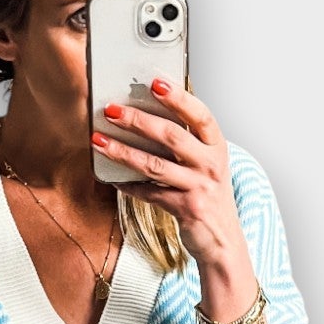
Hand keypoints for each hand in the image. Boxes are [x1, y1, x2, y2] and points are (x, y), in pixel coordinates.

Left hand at [90, 79, 250, 283]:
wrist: (223, 240)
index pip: (200, 115)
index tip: (156, 82)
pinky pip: (149, 193)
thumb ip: (187, 142)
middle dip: (137, 121)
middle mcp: (211, 165)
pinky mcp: (186, 209)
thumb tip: (146, 116)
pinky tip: (111, 177)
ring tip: (99, 140)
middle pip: (171, 136)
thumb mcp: (207, 164)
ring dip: (122, 151)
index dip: (179, 98)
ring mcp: (199, 188)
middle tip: (111, 110)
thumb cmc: (209, 195)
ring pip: (154, 165)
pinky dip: (128, 185)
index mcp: (217, 147)